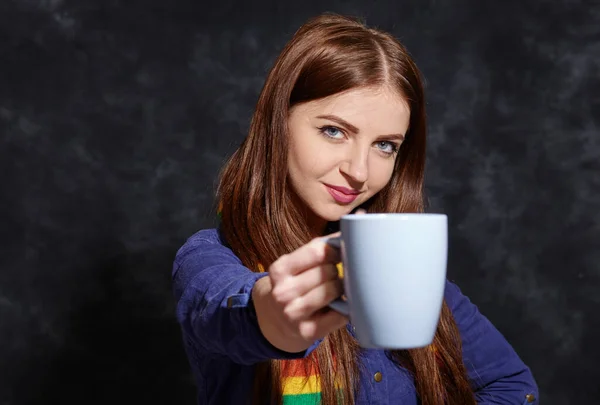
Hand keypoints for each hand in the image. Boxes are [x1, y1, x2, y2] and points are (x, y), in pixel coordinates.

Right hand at [252, 235, 347, 352]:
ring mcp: (294, 313)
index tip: (342, 251)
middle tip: (336, 274)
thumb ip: (321, 246)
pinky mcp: (308, 331)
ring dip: (341, 288)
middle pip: (327, 272)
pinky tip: (341, 305)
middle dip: (337, 271)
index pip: (317, 251)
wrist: (273, 321)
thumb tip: (359, 216)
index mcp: (280, 269)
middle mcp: (283, 291)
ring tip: (338, 289)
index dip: (336, 249)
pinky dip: (346, 308)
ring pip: (333, 291)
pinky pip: (340, 315)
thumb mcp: (295, 264)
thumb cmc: (293, 285)